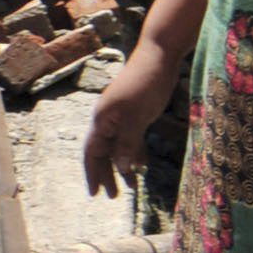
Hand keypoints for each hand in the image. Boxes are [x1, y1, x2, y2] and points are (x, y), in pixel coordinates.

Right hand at [82, 43, 181, 195]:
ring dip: (123, 166)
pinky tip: (142, 166)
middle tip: (113, 196)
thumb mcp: (137, 116)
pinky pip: (131, 138)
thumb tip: (120, 168)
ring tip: (132, 186)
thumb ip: (127, 142)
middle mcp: (108, 119)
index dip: (93, 173)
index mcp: (102, 119)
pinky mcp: (136, 113)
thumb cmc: (146, 83)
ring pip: (118, 146)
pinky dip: (135, 152)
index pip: (93, 152)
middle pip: (103, 152)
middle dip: (107, 174)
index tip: (95, 193)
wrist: (159, 55)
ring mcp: (121, 116)